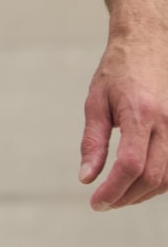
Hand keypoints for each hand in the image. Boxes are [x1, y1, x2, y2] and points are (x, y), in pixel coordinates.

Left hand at [79, 35, 167, 209]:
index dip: (114, 190)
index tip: (96, 202)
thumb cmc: (117, 70)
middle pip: (153, 176)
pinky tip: (138, 184)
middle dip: (127, 197)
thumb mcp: (95, 101)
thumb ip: (93, 141)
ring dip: (144, 194)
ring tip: (118, 196)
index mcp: (140, 113)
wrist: (148, 43)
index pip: (131, 164)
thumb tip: (86, 178)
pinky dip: (159, 183)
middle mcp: (166, 122)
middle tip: (104, 202)